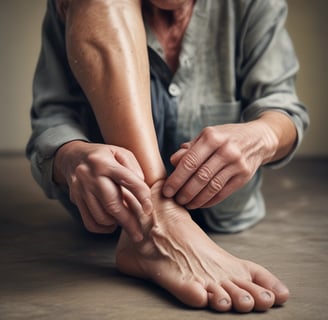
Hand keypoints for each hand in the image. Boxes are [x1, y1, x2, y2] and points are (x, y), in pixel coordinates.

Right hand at [54, 141, 152, 241]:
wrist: (73, 156)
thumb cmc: (103, 155)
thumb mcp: (120, 152)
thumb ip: (133, 167)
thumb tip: (141, 185)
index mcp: (105, 163)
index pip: (128, 180)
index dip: (141, 196)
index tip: (149, 209)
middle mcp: (91, 177)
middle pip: (112, 205)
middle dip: (129, 222)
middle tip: (140, 234)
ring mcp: (81, 190)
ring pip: (100, 216)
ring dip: (117, 224)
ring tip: (127, 224)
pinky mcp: (76, 200)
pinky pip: (89, 222)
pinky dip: (103, 228)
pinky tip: (112, 225)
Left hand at [163, 120, 277, 208]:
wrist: (257, 139)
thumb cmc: (225, 137)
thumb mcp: (207, 136)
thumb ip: (189, 149)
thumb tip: (173, 161)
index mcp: (212, 137)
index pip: (190, 162)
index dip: (176, 178)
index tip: (166, 190)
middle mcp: (226, 149)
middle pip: (200, 177)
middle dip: (184, 192)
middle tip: (175, 200)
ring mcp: (237, 164)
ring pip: (212, 187)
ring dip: (196, 199)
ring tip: (186, 204)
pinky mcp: (244, 176)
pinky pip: (223, 192)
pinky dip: (209, 201)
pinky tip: (199, 203)